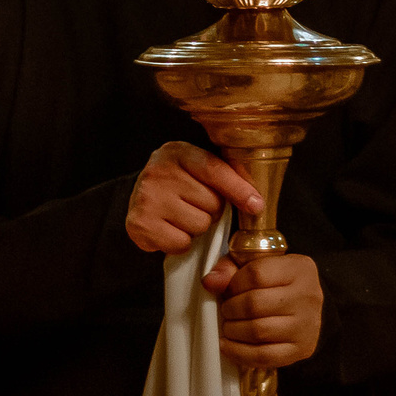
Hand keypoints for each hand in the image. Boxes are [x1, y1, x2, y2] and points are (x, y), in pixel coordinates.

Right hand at [125, 141, 262, 253]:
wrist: (139, 198)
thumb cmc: (178, 184)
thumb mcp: (198, 169)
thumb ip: (226, 176)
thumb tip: (255, 201)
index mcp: (178, 152)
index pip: (213, 170)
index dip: (238, 189)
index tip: (256, 205)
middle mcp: (159, 172)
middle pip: (211, 202)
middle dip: (210, 210)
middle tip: (194, 205)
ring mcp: (146, 198)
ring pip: (199, 225)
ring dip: (196, 227)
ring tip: (182, 216)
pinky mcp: (139, 224)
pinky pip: (181, 243)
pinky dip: (181, 242)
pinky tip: (170, 229)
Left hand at [214, 253, 322, 367]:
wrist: (305, 309)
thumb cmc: (275, 283)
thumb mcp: (256, 265)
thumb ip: (230, 268)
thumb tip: (210, 282)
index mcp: (299, 268)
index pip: (256, 274)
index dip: (234, 284)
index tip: (228, 290)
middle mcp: (308, 296)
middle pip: (255, 304)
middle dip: (231, 309)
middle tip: (226, 311)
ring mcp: (307, 325)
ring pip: (258, 331)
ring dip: (233, 331)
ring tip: (228, 327)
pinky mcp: (302, 349)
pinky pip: (264, 356)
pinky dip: (239, 353)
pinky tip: (228, 346)